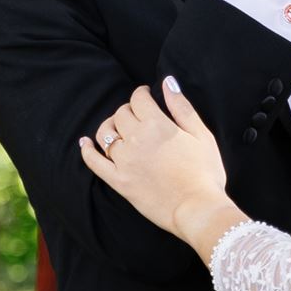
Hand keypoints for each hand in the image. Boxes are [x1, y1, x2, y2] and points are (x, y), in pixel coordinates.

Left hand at [79, 81, 239, 258]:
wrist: (197, 208)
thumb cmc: (205, 172)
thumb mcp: (201, 135)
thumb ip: (182, 107)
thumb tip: (167, 82)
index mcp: (157, 124)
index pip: (139, 99)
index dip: (142, 94)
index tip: (146, 96)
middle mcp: (136, 139)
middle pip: (121, 114)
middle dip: (128, 110)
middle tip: (138, 115)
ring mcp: (124, 161)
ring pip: (105, 133)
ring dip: (110, 126)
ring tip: (119, 128)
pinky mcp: (118, 181)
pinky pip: (94, 162)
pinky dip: (87, 150)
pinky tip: (85, 143)